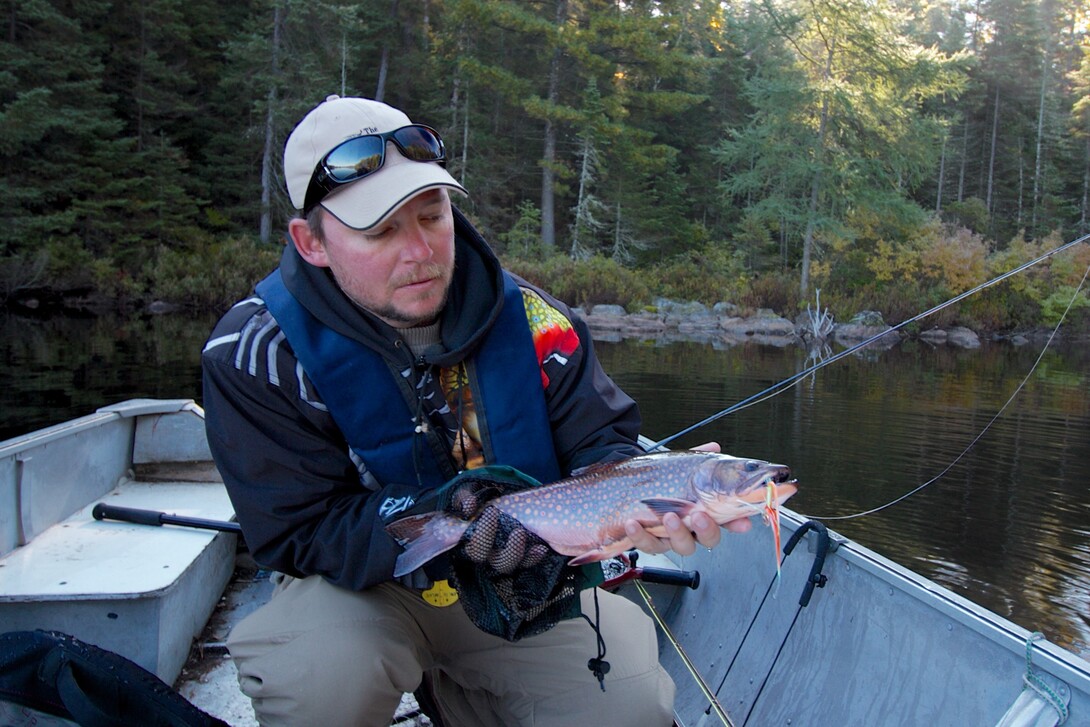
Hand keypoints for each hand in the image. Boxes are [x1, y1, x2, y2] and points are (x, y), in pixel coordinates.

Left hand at [623, 441, 751, 556]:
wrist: (632, 481)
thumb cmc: (664, 477)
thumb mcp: (683, 465)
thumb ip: (699, 457)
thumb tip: (714, 447)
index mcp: (706, 509)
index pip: (728, 519)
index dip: (737, 522)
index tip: (742, 523)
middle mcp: (692, 526)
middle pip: (709, 538)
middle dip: (707, 529)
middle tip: (698, 516)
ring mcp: (672, 535)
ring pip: (682, 545)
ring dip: (677, 532)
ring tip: (669, 516)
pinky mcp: (649, 540)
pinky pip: (647, 544)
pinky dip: (640, 535)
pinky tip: (633, 523)